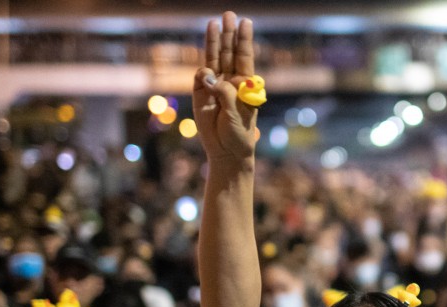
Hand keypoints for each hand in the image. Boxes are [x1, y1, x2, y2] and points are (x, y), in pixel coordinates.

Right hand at [193, 12, 258, 163]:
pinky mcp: (200, 93)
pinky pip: (200, 76)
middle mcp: (230, 80)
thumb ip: (225, 92)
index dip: (244, 39)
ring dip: (214, 41)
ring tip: (214, 22)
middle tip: (228, 15)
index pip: (245, 56)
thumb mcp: (236, 112)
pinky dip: (203, 72)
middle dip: (228, 34)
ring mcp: (215, 85)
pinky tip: (206, 72)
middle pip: (229, 52)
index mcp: (245, 84)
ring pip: (214, 58)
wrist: (226, 151)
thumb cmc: (238, 133)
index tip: (246, 22)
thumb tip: (208, 75)